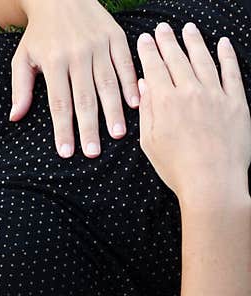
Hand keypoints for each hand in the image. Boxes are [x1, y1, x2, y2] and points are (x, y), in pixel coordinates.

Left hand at [10, 0, 138, 158]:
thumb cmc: (39, 34)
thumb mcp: (22, 58)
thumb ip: (20, 88)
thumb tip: (15, 118)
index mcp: (54, 62)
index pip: (59, 103)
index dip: (63, 129)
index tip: (66, 152)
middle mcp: (78, 54)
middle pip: (85, 98)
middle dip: (89, 127)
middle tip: (93, 153)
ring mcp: (99, 45)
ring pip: (108, 83)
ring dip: (114, 111)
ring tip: (117, 135)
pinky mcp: (116, 36)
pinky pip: (125, 63)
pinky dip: (131, 83)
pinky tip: (136, 104)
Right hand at [137, 23, 250, 201]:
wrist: (212, 181)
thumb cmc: (176, 167)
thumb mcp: (149, 142)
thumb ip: (147, 111)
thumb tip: (145, 86)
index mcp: (165, 102)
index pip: (154, 69)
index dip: (149, 52)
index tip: (145, 39)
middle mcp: (190, 92)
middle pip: (178, 59)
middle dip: (168, 41)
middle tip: (163, 28)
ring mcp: (215, 95)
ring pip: (203, 60)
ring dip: (195, 42)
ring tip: (188, 29)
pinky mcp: (236, 102)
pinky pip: (231, 72)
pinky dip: (227, 56)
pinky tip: (222, 44)